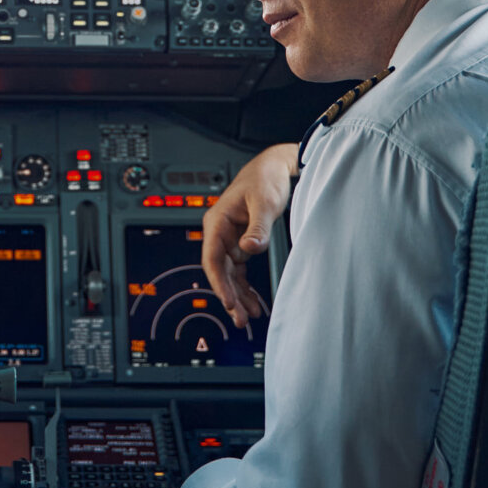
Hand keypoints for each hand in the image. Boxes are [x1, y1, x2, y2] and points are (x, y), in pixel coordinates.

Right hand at [201, 143, 296, 325]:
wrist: (274, 168)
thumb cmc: (264, 179)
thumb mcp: (263, 202)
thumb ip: (257, 227)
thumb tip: (248, 249)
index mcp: (217, 222)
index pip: (212, 259)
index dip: (219, 283)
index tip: (229, 302)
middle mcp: (220, 232)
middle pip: (220, 271)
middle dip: (229, 296)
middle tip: (240, 318)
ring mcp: (229, 239)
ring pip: (230, 274)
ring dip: (238, 295)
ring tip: (249, 316)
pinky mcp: (241, 242)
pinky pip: (240, 270)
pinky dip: (245, 286)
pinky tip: (253, 302)